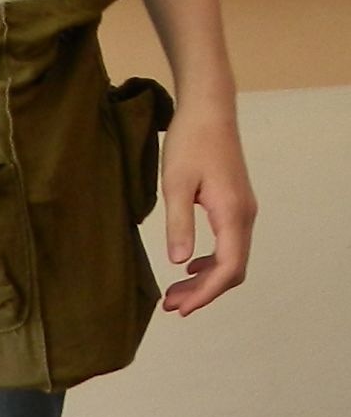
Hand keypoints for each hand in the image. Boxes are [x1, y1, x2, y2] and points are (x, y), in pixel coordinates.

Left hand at [159, 105, 257, 316]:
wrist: (208, 108)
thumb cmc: (190, 141)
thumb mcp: (175, 183)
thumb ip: (179, 224)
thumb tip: (179, 264)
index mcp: (232, 213)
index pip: (228, 268)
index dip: (206, 293)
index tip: (181, 308)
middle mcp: (244, 215)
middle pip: (232, 268)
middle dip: (204, 292)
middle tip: (172, 306)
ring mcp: (243, 209)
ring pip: (232, 257)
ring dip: (206, 278)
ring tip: (176, 291)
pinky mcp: (235, 202)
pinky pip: (230, 243)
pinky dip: (211, 261)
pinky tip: (190, 264)